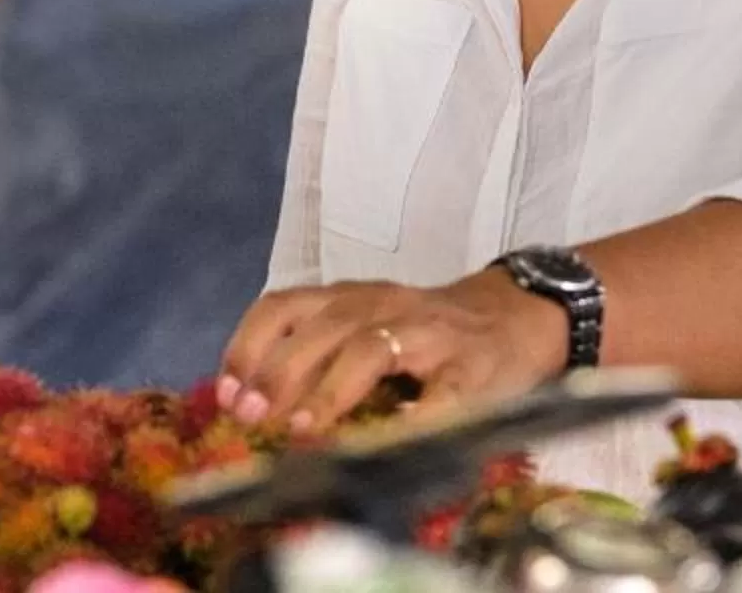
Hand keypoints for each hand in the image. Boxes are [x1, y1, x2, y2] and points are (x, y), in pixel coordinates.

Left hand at [216, 270, 567, 436]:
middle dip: (277, 373)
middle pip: (320, 329)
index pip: (283, 307)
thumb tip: (250, 408)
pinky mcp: (471, 368)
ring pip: (369, 350)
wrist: (516, 316)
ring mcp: (428, 335)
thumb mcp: (364, 327)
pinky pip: (441, 392)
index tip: (225, 394)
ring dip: (328, 391)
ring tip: (301, 429)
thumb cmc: (425, 335)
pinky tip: (389, 442)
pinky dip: (412, 417)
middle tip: (251, 417)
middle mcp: (382, 307)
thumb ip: (316, 355)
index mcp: (349, 298)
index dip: (247, 347)